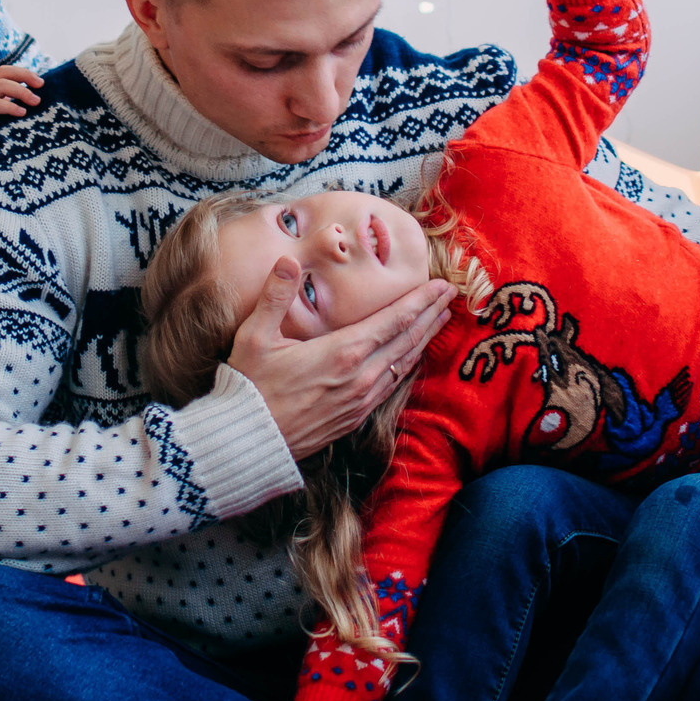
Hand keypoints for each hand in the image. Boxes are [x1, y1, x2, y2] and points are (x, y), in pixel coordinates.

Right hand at [0, 64, 44, 144]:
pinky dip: (11, 106)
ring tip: (35, 101)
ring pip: (2, 85)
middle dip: (25, 75)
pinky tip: (21, 112)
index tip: (37, 80)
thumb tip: (19, 106)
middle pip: (4, 72)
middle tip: (41, 84)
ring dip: (22, 92)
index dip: (21, 72)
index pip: (3, 72)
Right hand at [230, 263, 453, 458]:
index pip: (394, 320)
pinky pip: (391, 386)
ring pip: (404, 363)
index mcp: (343, 351)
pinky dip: (407, 365)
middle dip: (431, 314)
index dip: (421, 301)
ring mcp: (361, 399)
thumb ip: (275, 295)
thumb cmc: (250, 386)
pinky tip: (410, 358)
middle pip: (408, 339)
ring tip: (439, 320)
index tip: (442, 285)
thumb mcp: (255, 336)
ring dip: (424, 339)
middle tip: (451, 295)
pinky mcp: (354, 417)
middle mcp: (361, 376)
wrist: (248, 440)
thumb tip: (287, 260)